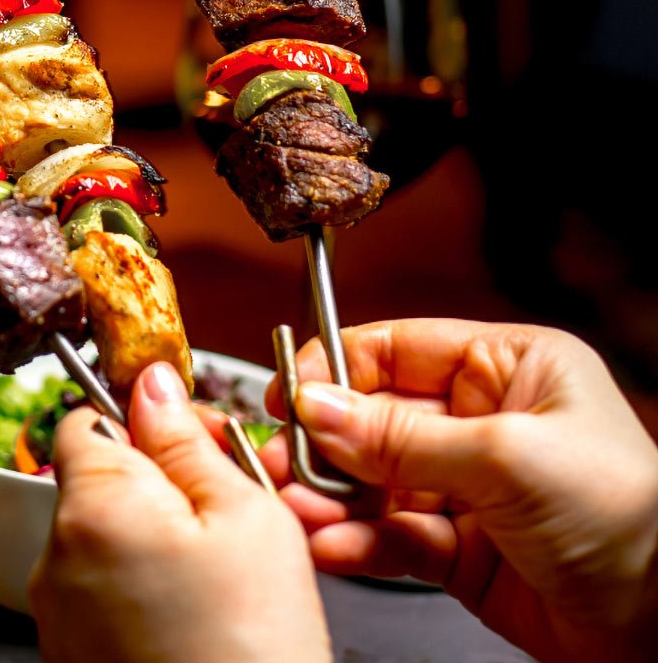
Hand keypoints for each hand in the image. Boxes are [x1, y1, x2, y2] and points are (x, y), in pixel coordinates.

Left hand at [29, 361, 330, 662]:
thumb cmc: (251, 651)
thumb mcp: (247, 516)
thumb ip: (188, 439)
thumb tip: (153, 382)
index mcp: (92, 503)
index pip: (87, 416)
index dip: (144, 419)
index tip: (192, 440)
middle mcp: (56, 554)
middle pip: (98, 477)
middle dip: (159, 482)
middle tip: (228, 513)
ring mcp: (58, 611)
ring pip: (104, 537)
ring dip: (153, 537)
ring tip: (219, 576)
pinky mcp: (71, 654)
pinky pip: (102, 592)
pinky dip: (141, 589)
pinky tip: (196, 616)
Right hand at [263, 319, 657, 661]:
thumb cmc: (630, 516)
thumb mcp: (506, 457)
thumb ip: (401, 436)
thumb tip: (317, 406)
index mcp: (505, 368)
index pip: (397, 350)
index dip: (337, 367)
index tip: (287, 389)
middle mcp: (482, 420)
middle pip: (376, 418)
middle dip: (325, 441)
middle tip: (276, 456)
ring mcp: (469, 487)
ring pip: (376, 481)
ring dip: (331, 495)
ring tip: (294, 506)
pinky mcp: (460, 550)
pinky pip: (393, 536)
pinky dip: (358, 542)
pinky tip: (332, 545)